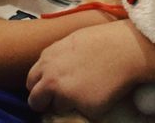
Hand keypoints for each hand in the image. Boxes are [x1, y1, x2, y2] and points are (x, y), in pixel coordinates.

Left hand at [26, 22, 152, 117]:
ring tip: (83, 92)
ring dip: (66, 105)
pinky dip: (86, 107)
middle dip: (44, 102)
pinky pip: (78, 113)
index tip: (49, 89)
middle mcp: (51, 79)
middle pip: (35, 101)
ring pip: (55, 109)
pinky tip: (96, 93)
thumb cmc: (100, 40)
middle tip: (59, 99)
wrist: (123, 49)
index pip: (31, 81)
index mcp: (47, 60)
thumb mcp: (69, 42)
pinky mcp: (81, 108)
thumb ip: (54, 58)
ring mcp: (65, 95)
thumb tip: (48, 71)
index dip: (40, 87)